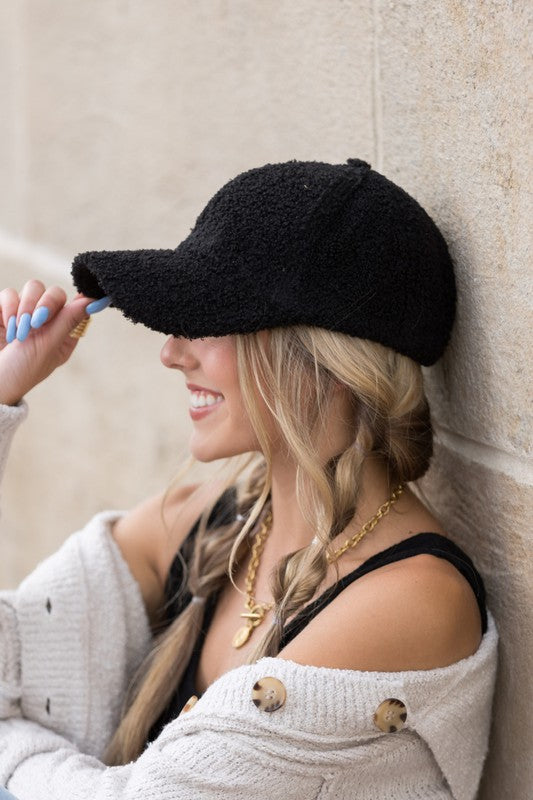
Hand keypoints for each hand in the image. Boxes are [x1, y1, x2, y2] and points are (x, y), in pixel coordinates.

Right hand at [0, 280, 96, 405]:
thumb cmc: (22, 371)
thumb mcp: (48, 347)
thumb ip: (68, 320)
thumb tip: (94, 301)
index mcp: (64, 333)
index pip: (78, 306)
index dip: (79, 299)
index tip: (82, 299)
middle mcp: (47, 321)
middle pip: (55, 292)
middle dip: (45, 304)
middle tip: (35, 324)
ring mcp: (25, 313)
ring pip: (33, 288)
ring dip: (25, 308)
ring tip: (18, 332)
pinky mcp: (4, 311)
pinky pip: (9, 294)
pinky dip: (8, 308)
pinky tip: (8, 329)